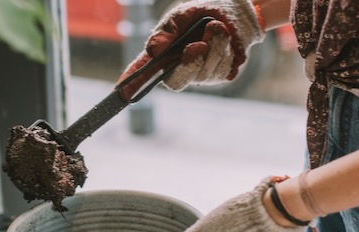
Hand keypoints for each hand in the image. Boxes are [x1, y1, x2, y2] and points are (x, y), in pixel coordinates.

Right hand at [120, 0, 264, 90]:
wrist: (235, 11)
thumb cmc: (201, 13)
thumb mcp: (180, 16)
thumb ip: (166, 32)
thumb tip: (152, 50)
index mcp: (163, 54)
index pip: (144, 72)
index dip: (133, 84)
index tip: (122, 93)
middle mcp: (179, 68)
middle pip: (176, 81)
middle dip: (190, 63)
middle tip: (197, 44)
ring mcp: (200, 75)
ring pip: (203, 72)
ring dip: (213, 46)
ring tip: (216, 27)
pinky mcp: (220, 75)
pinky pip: (220, 69)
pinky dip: (224, 48)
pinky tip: (225, 38)